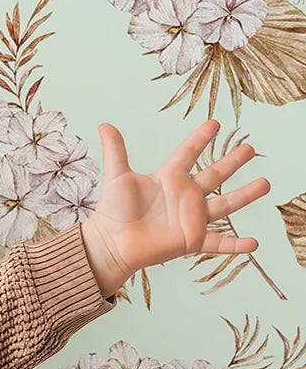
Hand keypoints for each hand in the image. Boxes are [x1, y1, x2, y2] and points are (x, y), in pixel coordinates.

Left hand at [78, 117, 266, 296]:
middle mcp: (184, 196)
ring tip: (265, 184)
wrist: (110, 243)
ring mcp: (190, 218)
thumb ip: (115, 151)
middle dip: (232, 162)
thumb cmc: (112, 212)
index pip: (188, 153)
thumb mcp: (116, 176)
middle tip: (250, 148)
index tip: (215, 123)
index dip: (200, 138)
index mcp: (168, 177)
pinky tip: (253, 244)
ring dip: (245, 195)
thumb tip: (104, 124)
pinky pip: (218, 242)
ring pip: (224, 205)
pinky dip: (235, 244)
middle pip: (214, 175)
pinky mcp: (191, 240)